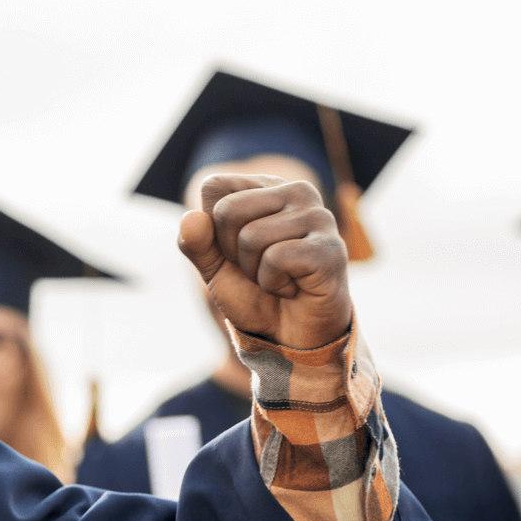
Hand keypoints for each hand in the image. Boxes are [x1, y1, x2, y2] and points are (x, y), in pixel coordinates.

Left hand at [179, 174, 352, 350]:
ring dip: (255, 272)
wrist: (290, 334)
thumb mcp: (213, 267)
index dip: (213, 228)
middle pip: (228, 210)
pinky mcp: (330, 246)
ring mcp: (319, 216)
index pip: (215, 186)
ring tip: (279, 277)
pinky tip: (293, 287)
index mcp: (267, 187)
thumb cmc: (255, 292)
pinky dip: (273, 284)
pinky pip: (276, 259)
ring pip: (251, 237)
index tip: (236, 249)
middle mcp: (297, 192)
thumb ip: (196, 242)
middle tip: (260, 267)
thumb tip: (190, 218)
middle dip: (232, 252)